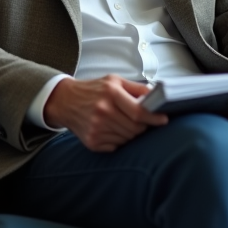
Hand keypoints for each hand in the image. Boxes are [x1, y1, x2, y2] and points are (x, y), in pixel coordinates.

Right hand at [43, 75, 167, 151]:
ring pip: (128, 139)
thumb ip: (136, 88)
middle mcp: (103, 111)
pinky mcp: (93, 141)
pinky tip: (110, 130)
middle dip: (142, 126)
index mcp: (110, 94)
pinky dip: (118, 140)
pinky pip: (116, 146)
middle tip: (138, 120)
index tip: (163, 120)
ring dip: (130, 133)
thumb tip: (158, 96)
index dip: (154, 118)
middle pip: (136, 129)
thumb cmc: (92, 90)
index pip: (140, 112)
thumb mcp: (113, 81)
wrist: (64, 101)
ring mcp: (97, 128)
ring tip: (120, 123)